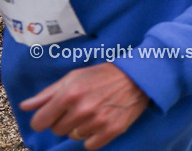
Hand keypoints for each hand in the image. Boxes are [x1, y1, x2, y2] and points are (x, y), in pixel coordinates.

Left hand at [21, 62, 148, 149]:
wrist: (137, 77)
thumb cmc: (102, 75)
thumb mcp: (74, 77)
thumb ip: (47, 94)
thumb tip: (25, 107)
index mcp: (70, 94)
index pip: (40, 122)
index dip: (44, 119)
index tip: (53, 115)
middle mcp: (82, 109)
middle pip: (57, 130)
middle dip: (64, 121)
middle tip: (79, 108)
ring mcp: (97, 121)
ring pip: (73, 137)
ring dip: (79, 127)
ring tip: (93, 113)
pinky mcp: (111, 130)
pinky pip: (89, 145)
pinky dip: (92, 137)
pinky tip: (100, 122)